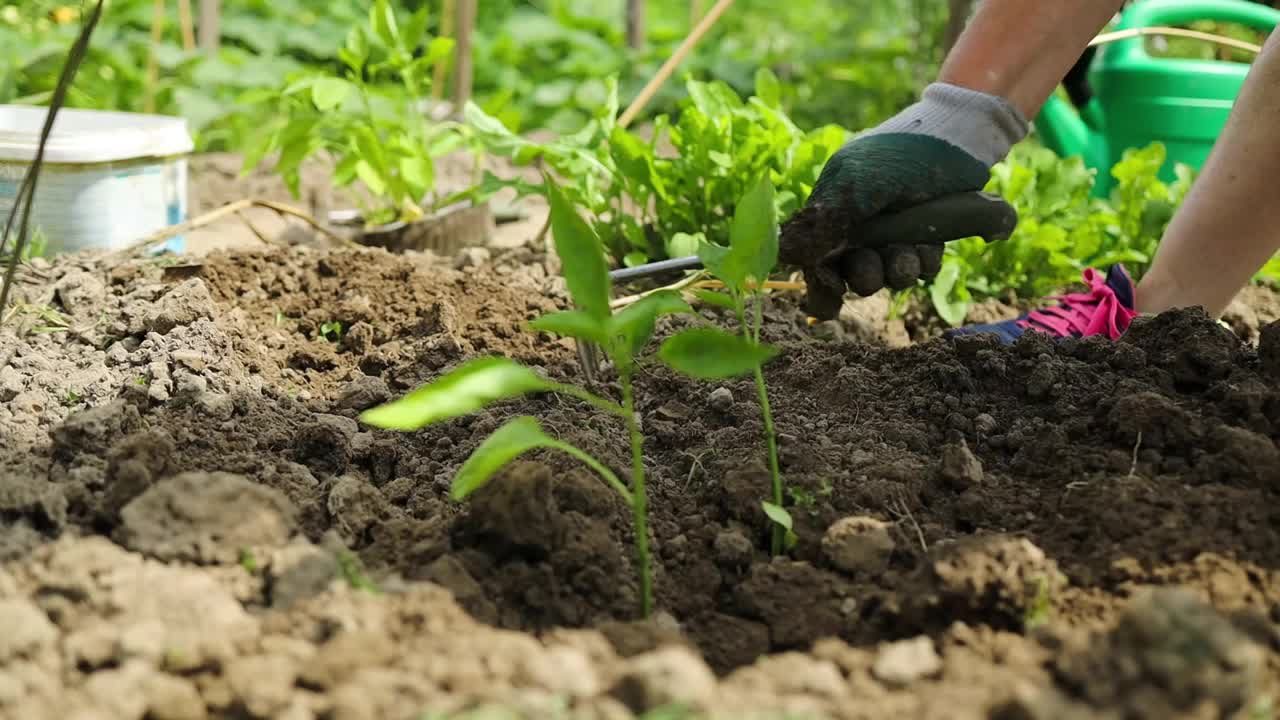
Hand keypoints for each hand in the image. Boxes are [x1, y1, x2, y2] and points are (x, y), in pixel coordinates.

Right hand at [779, 82, 1028, 319]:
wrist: (954, 138)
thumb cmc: (895, 157)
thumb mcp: (852, 186)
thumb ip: (822, 224)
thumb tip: (786, 257)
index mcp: (834, 214)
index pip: (818, 262)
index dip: (823, 287)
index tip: (833, 297)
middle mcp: (863, 228)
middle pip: (855, 276)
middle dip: (865, 277)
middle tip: (872, 264)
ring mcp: (896, 234)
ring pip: (891, 276)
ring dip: (898, 271)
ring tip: (908, 252)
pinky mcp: (928, 237)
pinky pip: (922, 268)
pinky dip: (924, 263)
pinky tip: (928, 246)